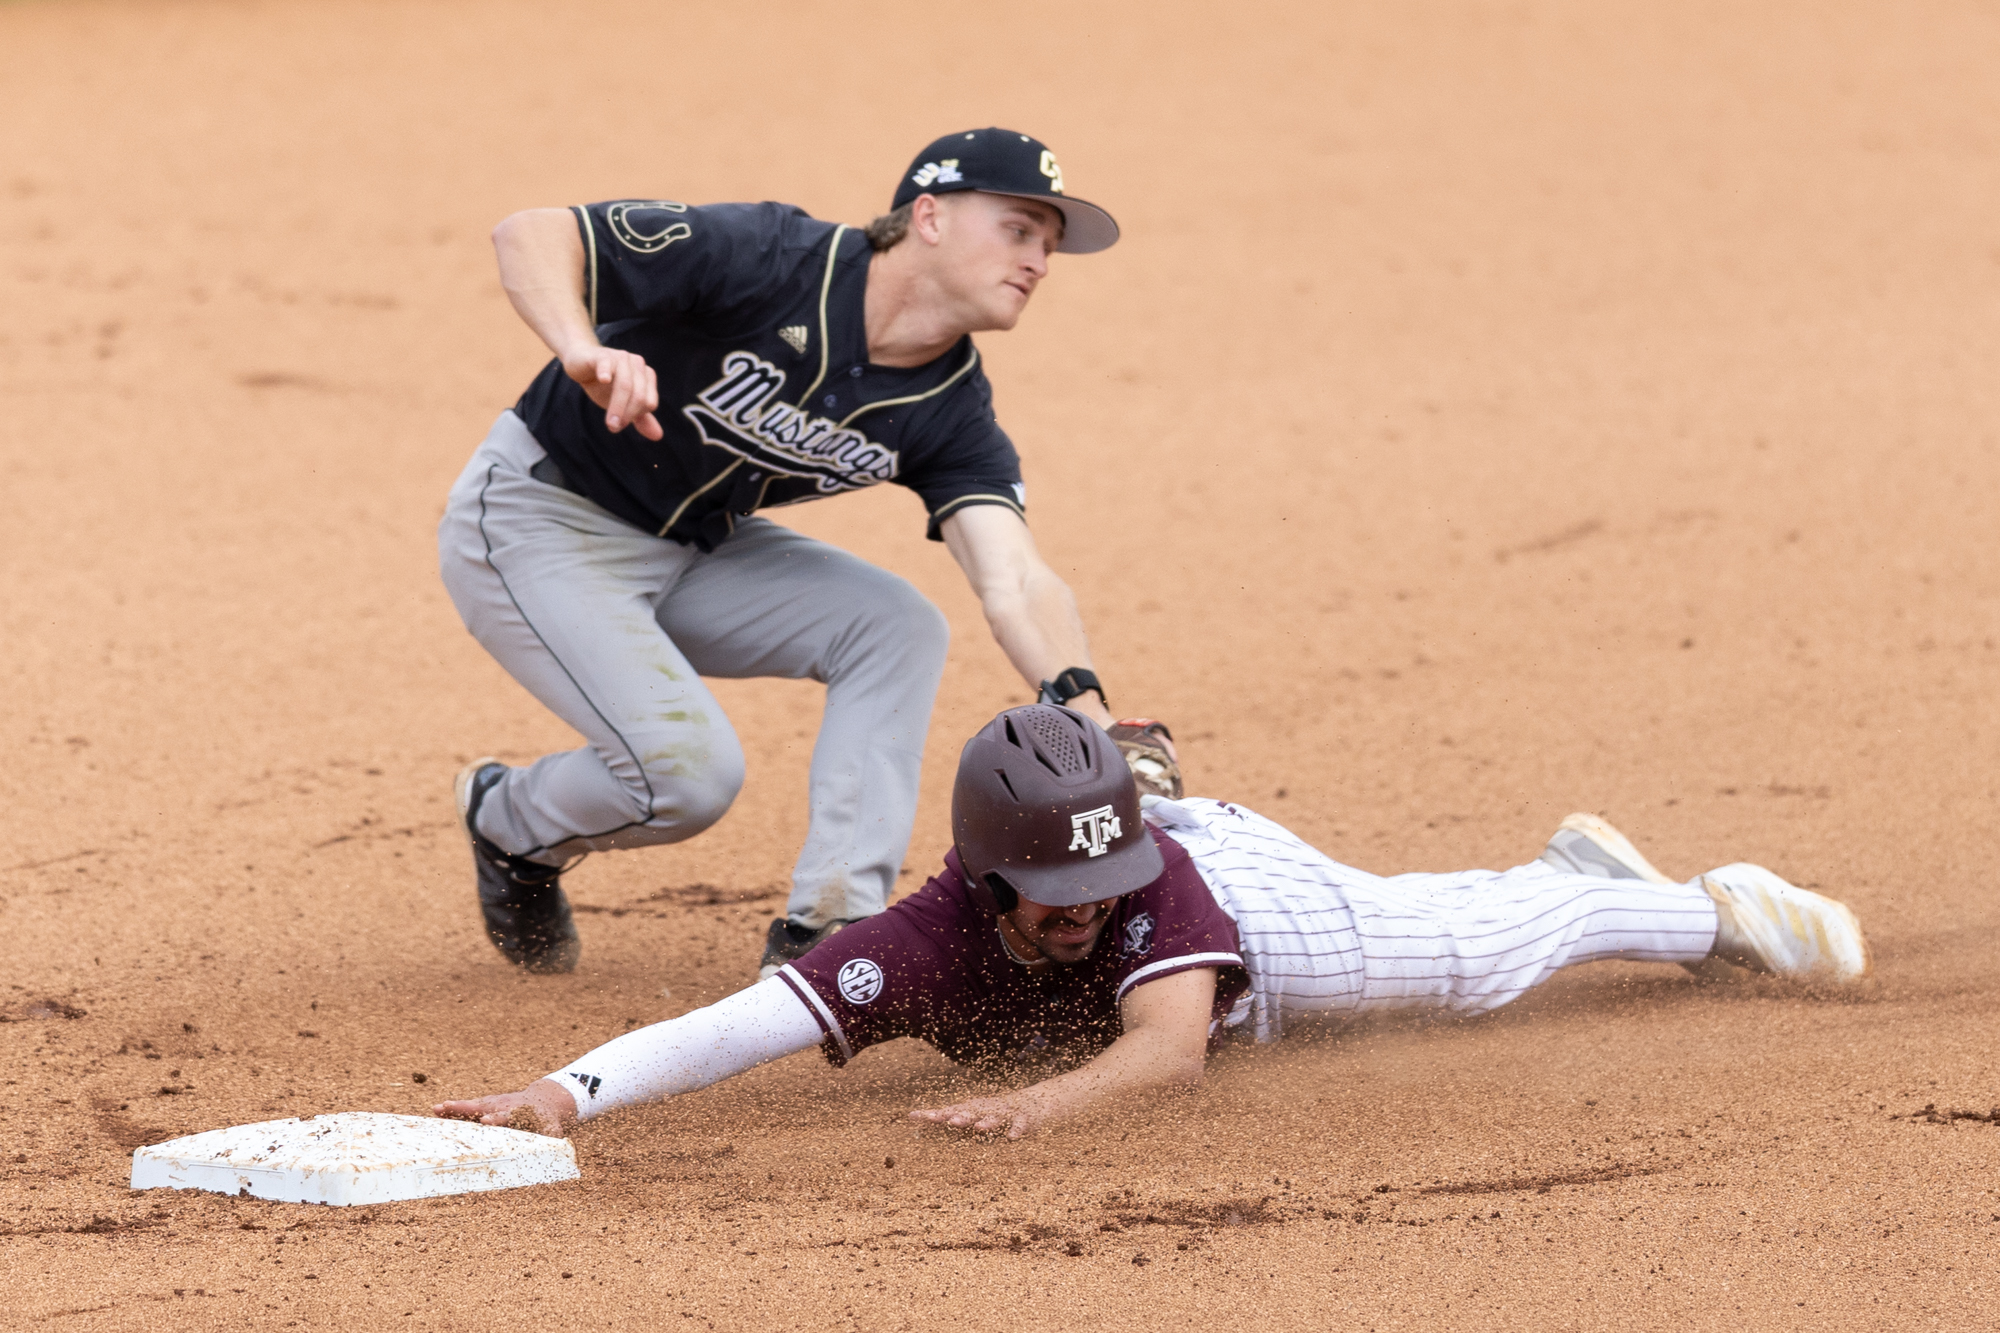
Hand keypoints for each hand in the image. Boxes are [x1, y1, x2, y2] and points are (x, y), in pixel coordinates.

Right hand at [433, 1077, 578, 1137]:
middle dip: (468, 1109)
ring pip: (472, 1105)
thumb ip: (551, 1140)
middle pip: (484, 1108)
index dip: (496, 1119)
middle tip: (449, 1107)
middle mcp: (503, 1106)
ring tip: (437, 1108)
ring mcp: (493, 1104)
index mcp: (518, 1114)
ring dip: (455, 1107)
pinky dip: (453, 1109)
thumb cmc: (546, 1120)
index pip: (506, 1117)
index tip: (486, 1121)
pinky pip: (468, 1108)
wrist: (544, 1099)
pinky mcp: (485, 1105)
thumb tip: (552, 1150)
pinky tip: (436, 1111)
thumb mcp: (553, 1130)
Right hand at [564, 346, 662, 439]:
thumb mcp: (624, 404)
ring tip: (609, 423)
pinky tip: (603, 380)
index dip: (636, 415)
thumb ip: (641, 418)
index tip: (621, 425)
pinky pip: (607, 364)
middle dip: (627, 414)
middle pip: (639, 395)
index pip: (650, 402)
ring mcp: (621, 358)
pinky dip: (606, 372)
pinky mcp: (602, 355)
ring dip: (617, 406)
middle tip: (614, 428)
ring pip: (625, 384)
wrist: (582, 363)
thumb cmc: (605, 385)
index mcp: (646, 376)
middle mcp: (637, 365)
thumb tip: (658, 436)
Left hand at [909, 1093, 1043, 1139]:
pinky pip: (1020, 1125)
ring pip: (995, 1118)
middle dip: (960, 1116)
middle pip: (971, 1112)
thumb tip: (917, 1120)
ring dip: (987, 1122)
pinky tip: (1012, 1137)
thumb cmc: (995, 1112)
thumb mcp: (973, 1115)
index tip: (914, 1116)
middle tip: (949, 1121)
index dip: (933, 1114)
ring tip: (979, 1128)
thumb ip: (951, 1119)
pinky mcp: (1024, 1118)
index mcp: (972, 1109)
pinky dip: (1016, 1130)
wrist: (1032, 1102)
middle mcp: (986, 1108)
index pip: (950, 1111)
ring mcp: (1006, 1112)